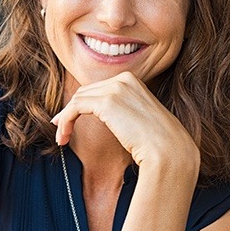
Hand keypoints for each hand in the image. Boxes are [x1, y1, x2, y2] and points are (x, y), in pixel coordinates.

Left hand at [51, 71, 199, 171]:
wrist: (168, 151)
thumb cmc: (157, 141)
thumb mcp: (139, 117)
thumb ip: (123, 110)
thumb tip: (106, 115)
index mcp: (132, 80)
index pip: (98, 88)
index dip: (81, 104)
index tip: (70, 120)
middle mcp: (123, 79)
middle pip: (86, 92)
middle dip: (70, 110)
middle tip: (61, 129)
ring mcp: (115, 88)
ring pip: (77, 99)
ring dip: (65, 119)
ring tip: (61, 138)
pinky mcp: (106, 102)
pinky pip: (75, 108)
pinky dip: (65, 121)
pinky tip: (63, 136)